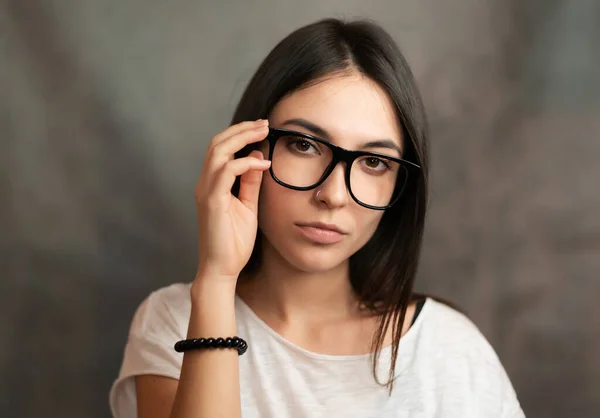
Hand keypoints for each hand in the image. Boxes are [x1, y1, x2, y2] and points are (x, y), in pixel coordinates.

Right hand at [194, 120, 270, 282]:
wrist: (222, 268)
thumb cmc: (234, 242)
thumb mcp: (248, 206)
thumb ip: (251, 182)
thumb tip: (258, 157)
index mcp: (212, 184)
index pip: (221, 148)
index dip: (240, 133)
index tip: (262, 127)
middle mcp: (205, 184)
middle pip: (217, 143)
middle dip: (241, 129)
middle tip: (265, 123)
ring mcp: (206, 192)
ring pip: (218, 151)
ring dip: (242, 138)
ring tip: (263, 131)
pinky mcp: (212, 202)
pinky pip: (226, 172)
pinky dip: (245, 163)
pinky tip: (262, 163)